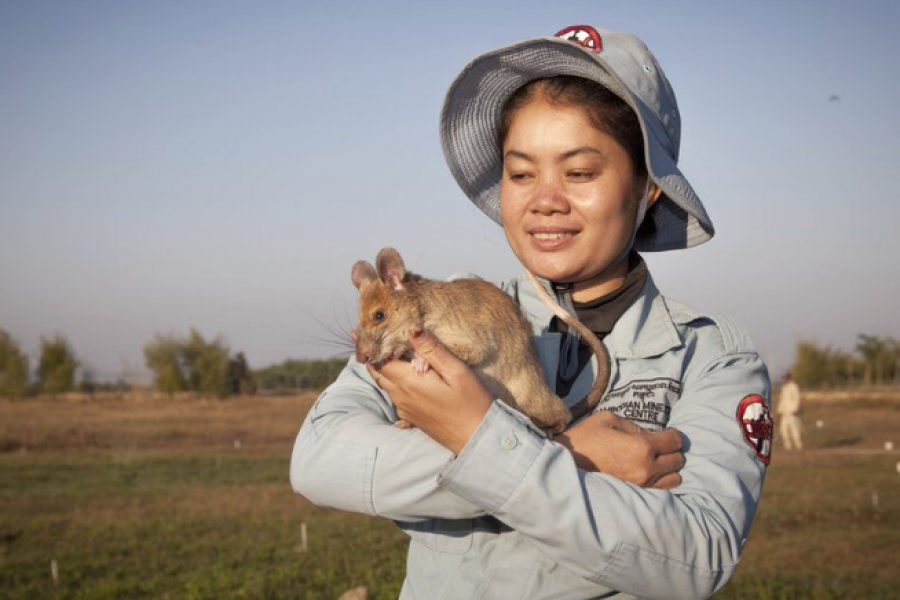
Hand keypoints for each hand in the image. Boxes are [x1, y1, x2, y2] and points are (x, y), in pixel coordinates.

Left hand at [367, 330, 491, 454]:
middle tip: (373, 340)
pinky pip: (396, 397)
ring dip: (385, 370)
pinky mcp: (411, 418)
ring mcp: (405, 409)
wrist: (477, 437)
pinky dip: (394, 383)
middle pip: (378, 373)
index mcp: (409, 382)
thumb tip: (410, 329)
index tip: (366, 333)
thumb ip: (432, 350)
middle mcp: (401, 397)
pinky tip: (407, 376)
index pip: (379, 360)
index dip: (374, 346)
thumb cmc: (471, 402)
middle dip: (375, 356)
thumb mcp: (456, 371)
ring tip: (391, 353)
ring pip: (386, 385)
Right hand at [555, 410, 683, 488]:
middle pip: (678, 460)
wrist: (565, 466)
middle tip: (658, 446)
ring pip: (675, 478)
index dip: (673, 435)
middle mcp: (647, 468)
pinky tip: (648, 473)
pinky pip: (662, 490)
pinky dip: (661, 481)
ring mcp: (642, 485)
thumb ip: (633, 425)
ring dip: (668, 468)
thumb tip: (648, 434)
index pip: (675, 441)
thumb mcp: (608, 419)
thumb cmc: (585, 439)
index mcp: (642, 446)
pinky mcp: (636, 495)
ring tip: (655, 462)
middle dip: (671, 451)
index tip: (667, 433)